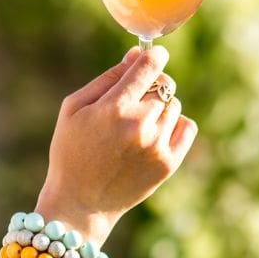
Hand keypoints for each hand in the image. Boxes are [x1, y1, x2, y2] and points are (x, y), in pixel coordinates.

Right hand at [35, 45, 196, 245]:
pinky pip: (187, 127)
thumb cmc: (71, 149)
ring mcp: (156, 146)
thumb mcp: (74, 108)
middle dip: (152, 85)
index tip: (156, 56)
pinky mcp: (168, 164)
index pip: (149, 67)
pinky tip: (155, 133)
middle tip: (136, 98)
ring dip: (160, 107)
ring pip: (174, 106)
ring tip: (138, 124)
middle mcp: (139, 125)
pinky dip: (175, 124)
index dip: (155, 56)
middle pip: (164, 85)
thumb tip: (138, 55)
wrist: (79, 202)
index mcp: (114, 108)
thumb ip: (107, 78)